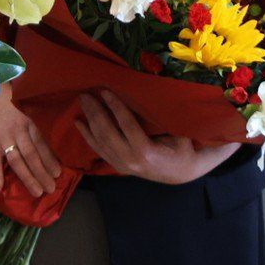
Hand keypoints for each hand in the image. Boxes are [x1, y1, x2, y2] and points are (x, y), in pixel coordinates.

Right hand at [0, 86, 59, 198]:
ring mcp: (4, 138)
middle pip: (31, 155)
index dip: (50, 159)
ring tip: (37, 192)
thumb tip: (54, 156)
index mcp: (30, 125)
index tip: (58, 174)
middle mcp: (18, 131)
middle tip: (51, 188)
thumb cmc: (14, 111)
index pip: (41, 145)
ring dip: (27, 177)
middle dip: (41, 173)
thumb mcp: (28, 117)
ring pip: (16, 160)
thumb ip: (38, 134)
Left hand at [75, 90, 239, 185]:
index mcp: (148, 152)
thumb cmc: (186, 149)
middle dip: (96, 112)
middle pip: (109, 134)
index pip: (127, 127)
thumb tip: (181, 91)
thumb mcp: (184, 133)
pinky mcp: (119, 166)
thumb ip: (177, 117)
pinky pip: (100, 151)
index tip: (106, 91)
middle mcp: (132, 161)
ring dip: (90, 121)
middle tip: (87, 93)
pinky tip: (79, 124)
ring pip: (101, 142)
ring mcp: (124, 166)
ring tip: (82, 102)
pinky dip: (88, 137)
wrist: (182, 173)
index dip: (116, 108)